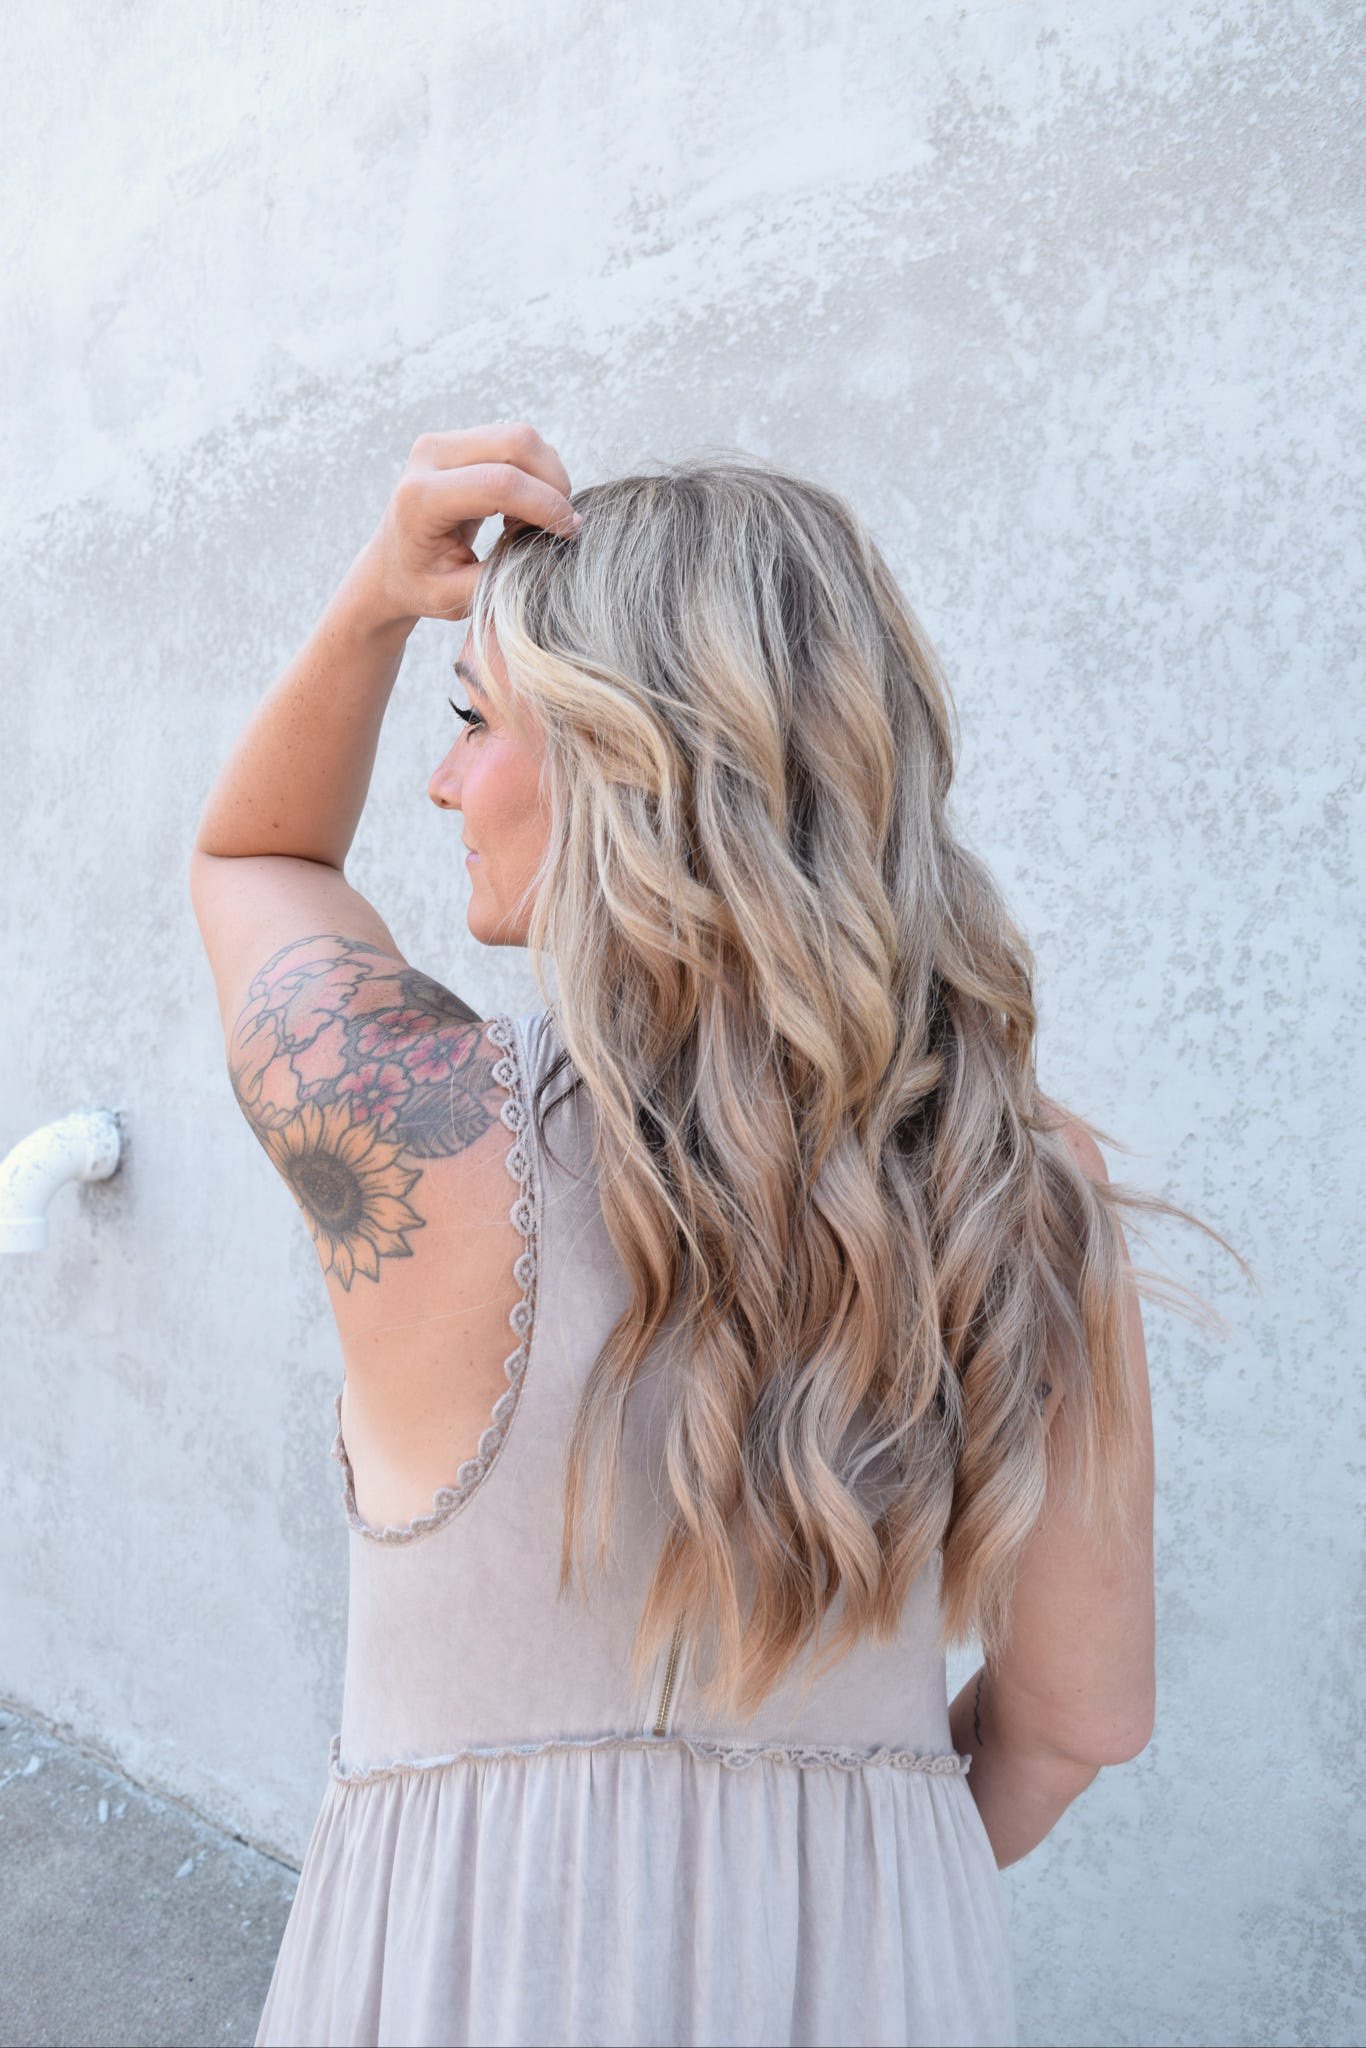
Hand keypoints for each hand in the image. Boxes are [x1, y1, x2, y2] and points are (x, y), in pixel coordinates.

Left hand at [354, 422, 579, 627]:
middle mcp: (429, 457)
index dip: (545, 505)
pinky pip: (515, 440)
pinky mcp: (459, 438)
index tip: (569, 533)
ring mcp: (443, 441)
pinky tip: (523, 506)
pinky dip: (535, 471)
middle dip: (554, 483)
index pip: (499, 484)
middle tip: (559, 525)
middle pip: (516, 444)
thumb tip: (549, 553)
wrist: (391, 564)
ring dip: (546, 477)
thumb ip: (501, 578)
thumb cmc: (422, 585)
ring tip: (533, 520)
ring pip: (521, 436)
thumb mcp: (456, 599)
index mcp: (420, 498)